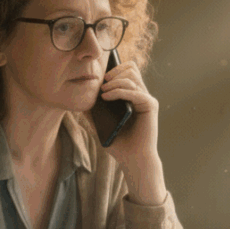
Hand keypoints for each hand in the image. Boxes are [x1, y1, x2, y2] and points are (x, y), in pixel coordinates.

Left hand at [96, 59, 166, 204]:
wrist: (133, 160)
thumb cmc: (119, 144)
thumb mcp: (100, 125)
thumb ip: (92, 113)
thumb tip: (79, 100)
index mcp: (132, 96)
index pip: (127, 71)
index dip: (113, 69)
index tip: (99, 79)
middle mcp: (141, 95)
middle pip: (131, 68)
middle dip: (114, 72)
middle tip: (101, 83)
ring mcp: (146, 99)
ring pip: (132, 77)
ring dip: (114, 81)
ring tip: (102, 92)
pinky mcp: (150, 105)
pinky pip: (135, 91)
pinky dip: (119, 91)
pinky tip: (106, 97)